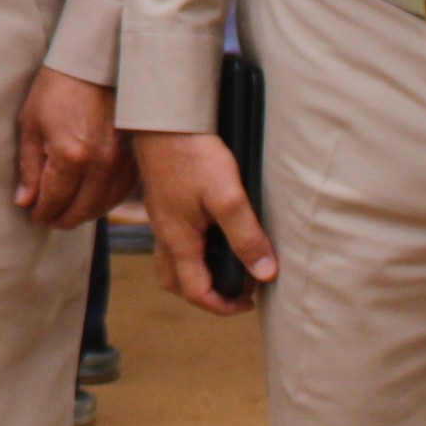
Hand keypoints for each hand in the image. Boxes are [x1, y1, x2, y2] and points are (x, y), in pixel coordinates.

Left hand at [14, 69, 132, 229]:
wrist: (94, 65)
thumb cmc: (57, 89)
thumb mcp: (32, 125)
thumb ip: (29, 168)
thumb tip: (25, 201)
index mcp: (70, 156)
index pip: (55, 200)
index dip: (42, 213)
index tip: (34, 215)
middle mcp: (100, 163)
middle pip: (81, 210)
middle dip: (61, 219)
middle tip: (48, 218)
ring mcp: (120, 161)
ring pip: (103, 205)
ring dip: (83, 214)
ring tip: (67, 212)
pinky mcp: (133, 156)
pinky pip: (120, 192)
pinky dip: (104, 202)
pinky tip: (91, 200)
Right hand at [133, 127, 274, 314]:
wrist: (163, 119)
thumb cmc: (193, 155)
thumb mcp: (228, 197)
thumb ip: (246, 237)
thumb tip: (265, 273)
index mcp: (178, 240)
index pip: (195, 292)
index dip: (223, 306)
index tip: (249, 302)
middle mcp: (164, 233)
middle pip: (175, 283)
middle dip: (204, 294)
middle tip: (235, 289)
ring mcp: (160, 216)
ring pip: (170, 261)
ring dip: (194, 273)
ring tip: (223, 264)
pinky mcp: (163, 200)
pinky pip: (171, 239)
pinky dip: (190, 250)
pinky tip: (209, 231)